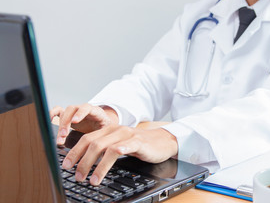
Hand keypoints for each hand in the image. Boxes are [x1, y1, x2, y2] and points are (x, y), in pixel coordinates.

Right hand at [50, 103, 117, 144]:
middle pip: (72, 110)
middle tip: (63, 137)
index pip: (87, 108)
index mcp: (95, 112)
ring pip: (64, 112)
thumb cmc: (106, 129)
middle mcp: (84, 110)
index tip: (75, 122)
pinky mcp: (68, 115)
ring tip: (60, 139)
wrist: (105, 124)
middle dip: (66, 123)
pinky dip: (52, 115)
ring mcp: (75, 112)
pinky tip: (48, 123)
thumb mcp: (108, 132)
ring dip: (60, 125)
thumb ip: (104, 137)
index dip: (80, 113)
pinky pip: (58, 111)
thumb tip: (101, 150)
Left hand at [61, 124, 177, 184]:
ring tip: (90, 179)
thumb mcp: (120, 145)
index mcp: (109, 130)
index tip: (66, 165)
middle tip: (76, 175)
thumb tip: (86, 164)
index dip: (75, 151)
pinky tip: (105, 168)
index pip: (87, 139)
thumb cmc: (141, 145)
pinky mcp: (138, 142)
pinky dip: (111, 158)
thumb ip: (105, 150)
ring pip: (105, 147)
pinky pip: (122, 148)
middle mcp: (116, 130)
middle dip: (81, 160)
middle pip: (93, 143)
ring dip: (94, 165)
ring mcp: (127, 135)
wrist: (163, 141)